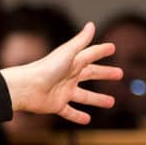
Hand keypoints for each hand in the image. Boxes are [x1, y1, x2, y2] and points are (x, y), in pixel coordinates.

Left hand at [2, 22, 120, 124]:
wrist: (26, 88)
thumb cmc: (46, 68)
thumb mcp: (67, 54)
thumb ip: (80, 41)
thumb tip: (91, 24)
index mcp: (72, 62)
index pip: (91, 55)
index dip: (101, 51)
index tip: (113, 48)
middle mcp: (69, 76)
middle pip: (91, 74)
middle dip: (105, 73)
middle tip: (119, 74)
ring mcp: (64, 91)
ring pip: (85, 96)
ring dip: (98, 99)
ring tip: (111, 102)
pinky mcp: (57, 105)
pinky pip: (70, 112)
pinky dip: (78, 116)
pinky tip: (88, 120)